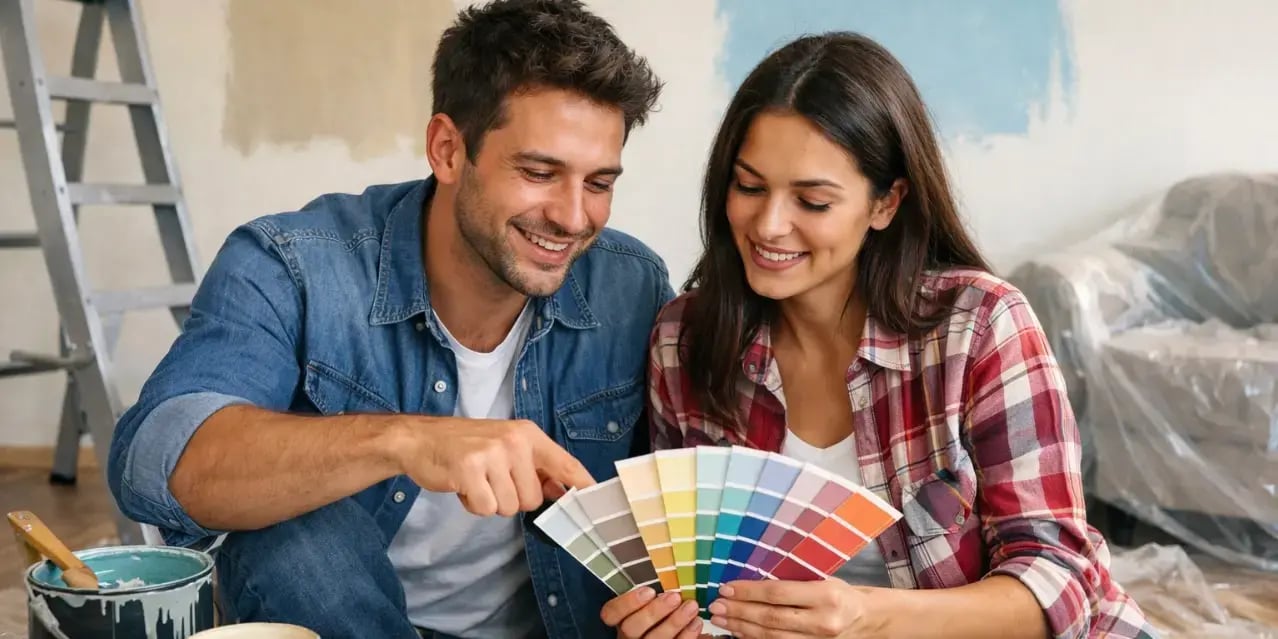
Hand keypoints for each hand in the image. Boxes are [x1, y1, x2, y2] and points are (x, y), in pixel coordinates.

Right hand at [397, 417, 594, 515]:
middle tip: (491, 480)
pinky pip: (486, 509)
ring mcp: (491, 454)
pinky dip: (474, 505)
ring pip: (509, 507)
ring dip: (491, 502)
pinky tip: (464, 485)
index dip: (581, 483)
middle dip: (511, 498)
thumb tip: (562, 491)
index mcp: (527, 434)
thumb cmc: (466, 446)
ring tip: (476, 480)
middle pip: (532, 498)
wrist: (421, 438)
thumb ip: (535, 468)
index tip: (595, 497)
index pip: (564, 462)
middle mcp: (514, 441)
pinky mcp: (469, 470)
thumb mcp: (506, 446)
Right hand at [601, 587, 703, 638]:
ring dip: (674, 622)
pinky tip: (696, 623)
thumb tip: (670, 575)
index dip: (627, 603)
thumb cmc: (660, 613)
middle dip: (654, 611)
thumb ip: (653, 594)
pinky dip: (687, 636)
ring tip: (691, 606)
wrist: (666, 634)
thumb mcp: (651, 603)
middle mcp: (628, 637)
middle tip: (674, 597)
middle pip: (631, 628)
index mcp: (621, 620)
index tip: (649, 591)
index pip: (610, 613)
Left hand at [707, 579, 887, 638]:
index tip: (727, 587)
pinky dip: (754, 638)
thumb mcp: (821, 577)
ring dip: (741, 628)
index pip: (778, 593)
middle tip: (716, 606)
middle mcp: (822, 620)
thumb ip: (791, 578)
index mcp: (826, 594)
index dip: (749, 591)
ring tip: (720, 620)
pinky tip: (738, 631)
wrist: (865, 618)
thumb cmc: (839, 592)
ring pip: (771, 636)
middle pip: (771, 618)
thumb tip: (750, 573)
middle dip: (739, 612)